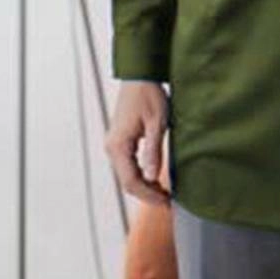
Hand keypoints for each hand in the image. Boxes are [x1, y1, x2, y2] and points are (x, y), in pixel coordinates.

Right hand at [104, 81, 170, 205]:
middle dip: (146, 193)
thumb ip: (153, 151)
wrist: (139, 76)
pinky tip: (154, 177)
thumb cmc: (149, 95)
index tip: (166, 202)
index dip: (148, 195)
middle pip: (127, 181)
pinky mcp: (120, 140)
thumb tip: (151, 177)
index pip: (131, 181)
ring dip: (144, 185)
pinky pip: (128, 164)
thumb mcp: (157, 123)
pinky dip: (141, 174)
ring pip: (127, 174)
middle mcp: (112, 148)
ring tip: (163, 192)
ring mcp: (114, 144)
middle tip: (167, 202)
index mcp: (119, 146)